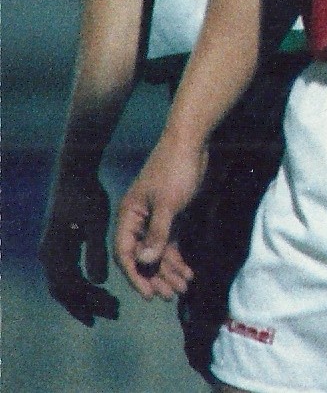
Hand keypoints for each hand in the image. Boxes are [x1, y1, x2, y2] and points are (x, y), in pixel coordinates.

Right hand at [41, 171, 118, 323]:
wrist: (74, 173)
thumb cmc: (86, 196)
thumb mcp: (95, 224)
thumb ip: (96, 252)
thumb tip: (99, 282)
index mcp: (55, 253)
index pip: (69, 289)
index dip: (85, 304)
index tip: (104, 316)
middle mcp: (49, 255)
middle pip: (66, 290)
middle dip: (88, 304)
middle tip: (113, 313)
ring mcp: (52, 250)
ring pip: (67, 282)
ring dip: (88, 295)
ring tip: (112, 303)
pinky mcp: (60, 244)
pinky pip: (69, 271)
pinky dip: (85, 282)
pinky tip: (101, 285)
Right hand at [114, 139, 204, 299]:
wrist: (191, 141)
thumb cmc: (176, 169)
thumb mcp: (168, 204)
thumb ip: (157, 234)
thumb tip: (145, 262)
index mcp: (128, 217)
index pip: (126, 254)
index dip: (136, 276)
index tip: (148, 294)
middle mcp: (138, 220)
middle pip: (143, 256)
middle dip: (156, 277)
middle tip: (169, 297)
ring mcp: (154, 218)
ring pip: (158, 252)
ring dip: (169, 271)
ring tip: (183, 289)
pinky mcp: (171, 215)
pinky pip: (170, 242)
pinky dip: (178, 258)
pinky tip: (188, 272)